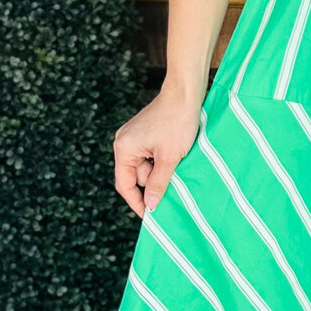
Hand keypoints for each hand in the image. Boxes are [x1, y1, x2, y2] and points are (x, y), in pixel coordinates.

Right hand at [114, 87, 203, 217]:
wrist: (186, 93)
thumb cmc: (178, 123)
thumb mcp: (170, 158)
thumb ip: (158, 183)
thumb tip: (151, 206)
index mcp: (124, 149)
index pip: (125, 185)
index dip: (137, 202)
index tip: (151, 216)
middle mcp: (123, 143)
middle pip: (136, 176)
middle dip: (154, 184)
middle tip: (173, 189)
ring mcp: (134, 137)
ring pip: (146, 167)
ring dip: (161, 172)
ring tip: (178, 167)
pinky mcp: (145, 133)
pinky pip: (150, 155)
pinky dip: (162, 161)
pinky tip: (177, 158)